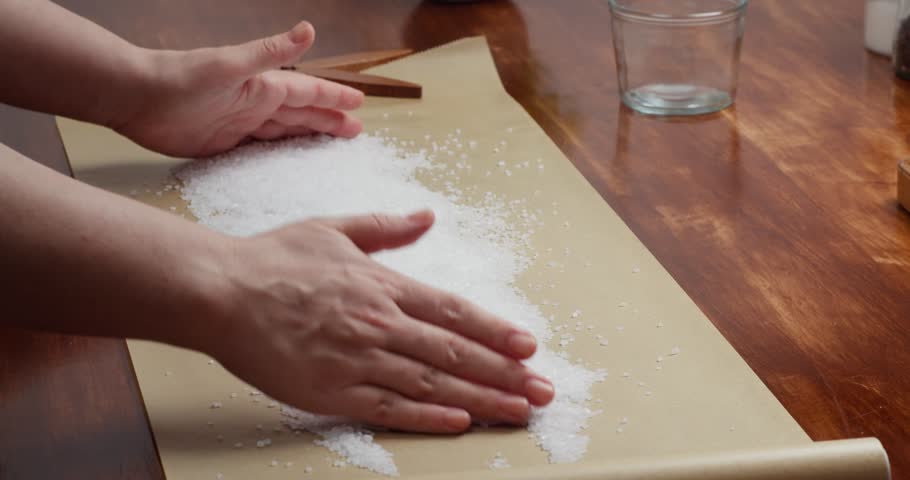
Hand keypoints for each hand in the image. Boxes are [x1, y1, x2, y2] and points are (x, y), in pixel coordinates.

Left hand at [116, 21, 363, 156]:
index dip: (334, 97)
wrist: (138, 98)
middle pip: (303, 114)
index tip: (360, 102)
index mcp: (264, 86)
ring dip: (310, 136)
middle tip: (357, 130)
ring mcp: (242, 124)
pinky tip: (290, 158)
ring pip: (286, 132)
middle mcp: (257, 104)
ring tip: (332, 143)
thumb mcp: (232, 64)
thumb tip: (309, 29)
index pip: (309, 91)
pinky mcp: (225, 144)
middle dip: (330, 120)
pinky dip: (280, 153)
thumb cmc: (183, 79)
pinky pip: (262, 150)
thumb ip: (271, 51)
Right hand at [207, 210, 554, 432]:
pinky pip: (390, 408)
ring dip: (482, 399)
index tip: (529, 346)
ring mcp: (359, 360)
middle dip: (506, 373)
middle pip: (455, 353)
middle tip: (544, 391)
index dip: (496, 331)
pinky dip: (428, 417)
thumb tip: (427, 216)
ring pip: (433, 383)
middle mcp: (381, 323)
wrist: (221, 292)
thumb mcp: (334, 229)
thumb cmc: (274, 260)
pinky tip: (460, 423)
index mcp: (383, 285)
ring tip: (519, 411)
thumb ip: (386, 228)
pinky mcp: (333, 391)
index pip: (454, 311)